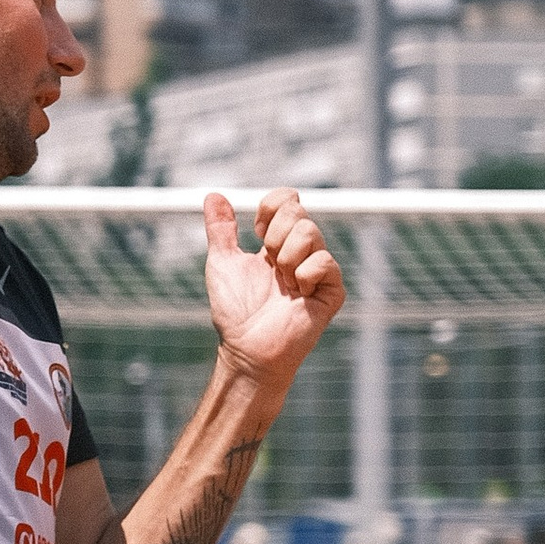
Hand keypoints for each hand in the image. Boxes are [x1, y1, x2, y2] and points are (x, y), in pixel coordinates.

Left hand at [201, 188, 343, 380]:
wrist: (246, 348)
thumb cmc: (235, 311)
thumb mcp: (222, 262)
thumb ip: (220, 229)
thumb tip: (213, 195)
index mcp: (278, 243)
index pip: (288, 201)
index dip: (271, 207)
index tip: (256, 231)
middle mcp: (301, 253)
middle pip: (299, 211)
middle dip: (274, 234)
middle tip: (269, 264)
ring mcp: (318, 271)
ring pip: (310, 232)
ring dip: (286, 255)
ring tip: (282, 282)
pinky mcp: (331, 292)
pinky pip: (325, 262)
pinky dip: (304, 273)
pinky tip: (297, 293)